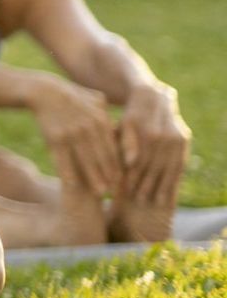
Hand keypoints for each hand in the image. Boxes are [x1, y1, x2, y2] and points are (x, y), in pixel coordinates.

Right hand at [29, 76, 119, 195]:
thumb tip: (121, 125)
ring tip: (101, 193)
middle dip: (110, 176)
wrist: (44, 91)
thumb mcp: (95, 99)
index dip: (119, 165)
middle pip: (102, 157)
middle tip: (117, 192)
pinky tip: (72, 185)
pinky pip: (62, 159)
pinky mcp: (55, 138)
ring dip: (94, 179)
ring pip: (85, 161)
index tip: (124, 180)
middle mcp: (88, 128)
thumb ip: (110, 114)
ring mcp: (71, 133)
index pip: (113, 147)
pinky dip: (67, 173)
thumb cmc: (72, 96)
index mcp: (100, 119)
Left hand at [117, 83, 189, 204]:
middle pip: (149, 163)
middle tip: (135, 199)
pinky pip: (178, 164)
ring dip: (156, 186)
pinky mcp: (183, 138)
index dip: (127, 175)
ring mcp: (173, 134)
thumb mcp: (114, 127)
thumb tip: (123, 163)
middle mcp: (157, 129)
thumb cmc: (125, 117)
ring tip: (146, 201)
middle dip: (141, 183)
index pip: (132, 157)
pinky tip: (163, 197)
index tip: (120, 191)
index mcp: (136, 124)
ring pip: (165, 166)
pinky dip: (171, 181)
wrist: (150, 96)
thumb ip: (118, 144)